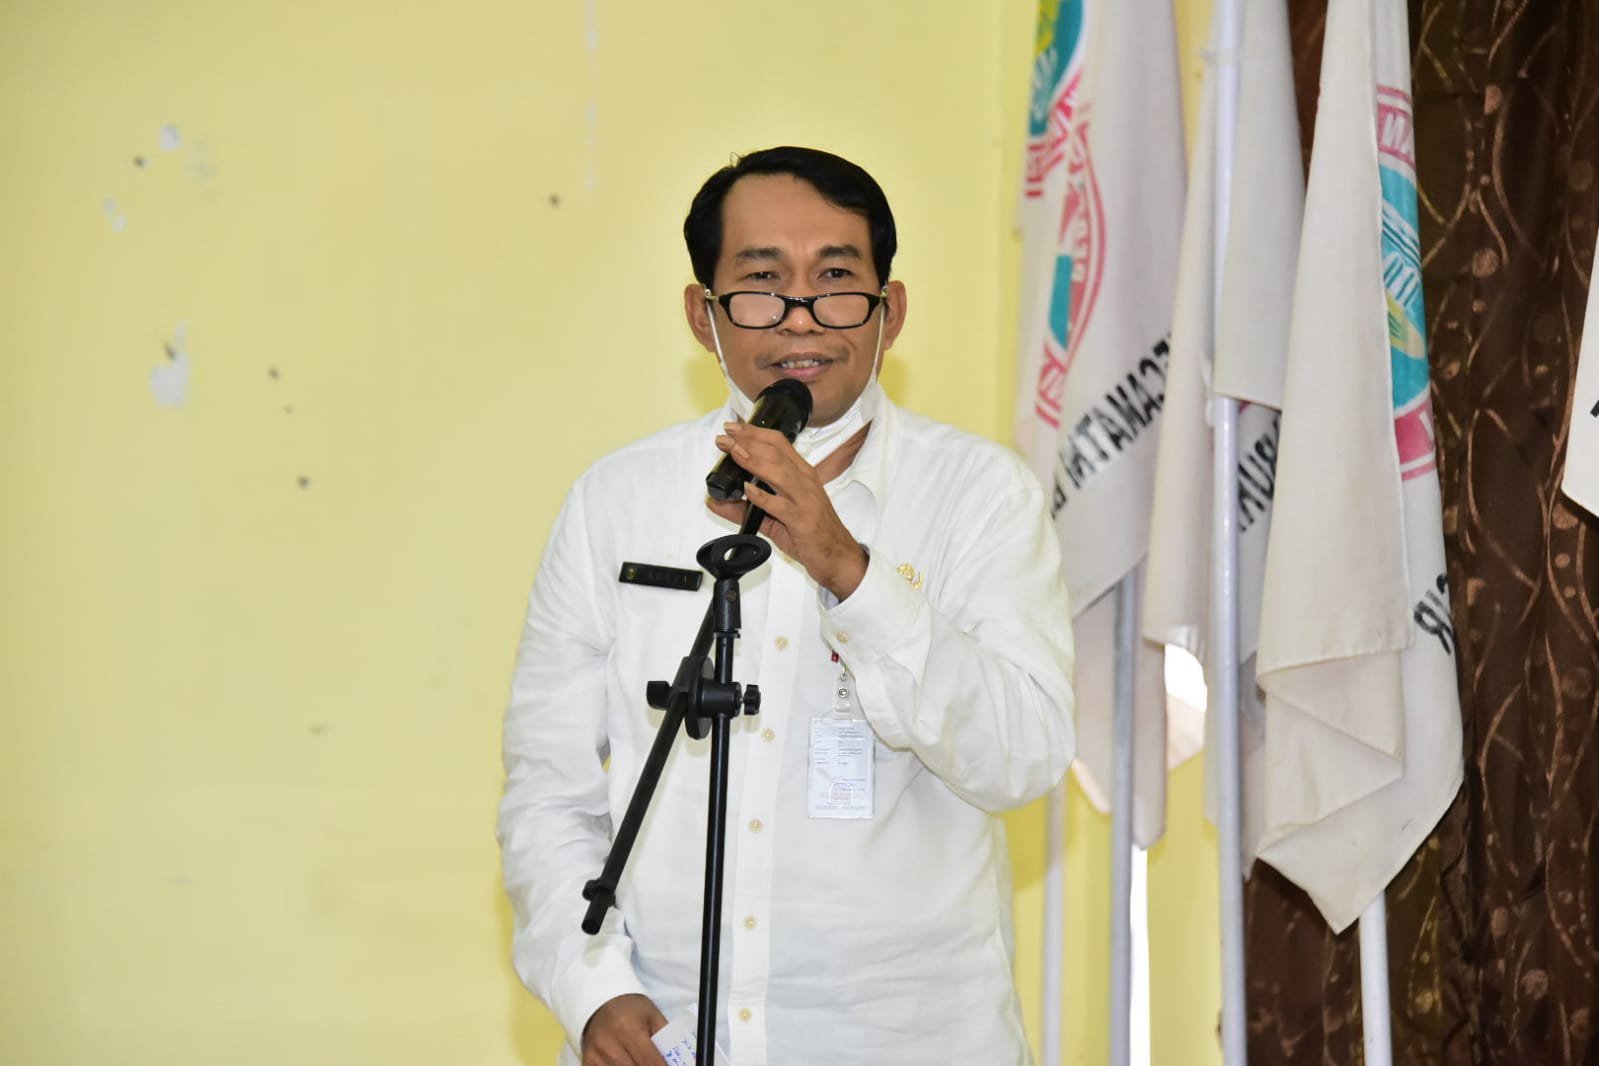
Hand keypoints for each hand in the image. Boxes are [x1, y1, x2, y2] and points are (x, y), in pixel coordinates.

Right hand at [581, 993, 668, 1065]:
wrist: (601, 1001)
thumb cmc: (631, 1008)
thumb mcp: (653, 1016)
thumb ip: (665, 1039)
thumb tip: (675, 1060)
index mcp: (629, 1029)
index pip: (650, 1061)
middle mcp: (609, 1044)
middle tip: (653, 1063)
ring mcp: (596, 1054)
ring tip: (639, 1061)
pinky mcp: (588, 1061)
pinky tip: (625, 1062)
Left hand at [708, 421, 868, 599]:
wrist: (837, 555)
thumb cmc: (810, 532)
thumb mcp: (775, 517)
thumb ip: (745, 508)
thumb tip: (716, 502)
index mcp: (801, 474)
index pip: (778, 443)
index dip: (754, 432)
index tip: (733, 427)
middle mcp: (804, 481)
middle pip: (776, 452)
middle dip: (748, 441)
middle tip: (725, 437)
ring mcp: (804, 499)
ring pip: (779, 472)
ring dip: (754, 461)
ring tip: (735, 453)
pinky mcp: (803, 519)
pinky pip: (781, 505)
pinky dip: (763, 496)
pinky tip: (747, 490)